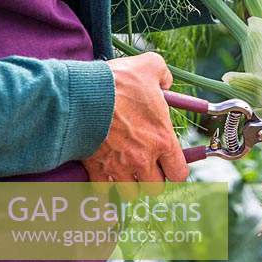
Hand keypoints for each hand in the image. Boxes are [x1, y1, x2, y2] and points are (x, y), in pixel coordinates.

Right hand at [83, 53, 187, 198]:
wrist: (83, 94)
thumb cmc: (118, 82)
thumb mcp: (150, 66)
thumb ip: (163, 75)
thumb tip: (165, 82)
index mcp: (162, 139)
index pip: (179, 174)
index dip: (174, 171)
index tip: (168, 164)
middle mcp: (143, 159)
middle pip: (155, 189)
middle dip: (152, 181)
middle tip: (146, 168)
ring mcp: (119, 167)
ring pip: (130, 195)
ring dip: (129, 186)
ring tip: (125, 173)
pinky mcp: (96, 169)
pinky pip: (103, 192)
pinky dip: (103, 189)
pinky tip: (104, 179)